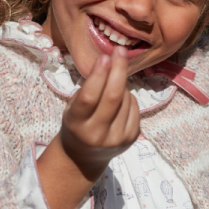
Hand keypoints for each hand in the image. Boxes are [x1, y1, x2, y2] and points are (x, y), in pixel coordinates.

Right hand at [60, 46, 139, 181]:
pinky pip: (134, 107)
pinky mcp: (131, 139)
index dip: (98, 75)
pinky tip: (120, 100)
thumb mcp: (73, 108)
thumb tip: (109, 62)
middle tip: (120, 51)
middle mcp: (97, 134)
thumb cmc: (77, 124)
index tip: (104, 56)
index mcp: (77, 124)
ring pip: (126, 99)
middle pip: (113, 96)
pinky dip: (129, 98)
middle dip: (118, 70)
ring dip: (121, 85)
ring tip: (112, 85)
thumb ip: (88, 89)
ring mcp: (117, 139)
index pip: (89, 97)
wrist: (84, 157)